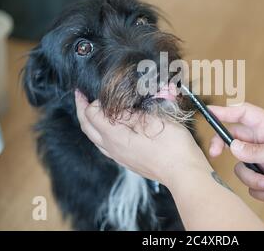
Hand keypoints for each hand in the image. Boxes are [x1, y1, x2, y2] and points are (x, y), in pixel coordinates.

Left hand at [74, 90, 210, 185]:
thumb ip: (131, 112)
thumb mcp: (153, 120)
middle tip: (79, 95)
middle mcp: (113, 149)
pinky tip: (109, 129)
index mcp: (116, 137)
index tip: (96, 90)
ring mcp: (120, 158)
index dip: (93, 101)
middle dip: (82, 110)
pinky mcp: (128, 161)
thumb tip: (117, 105)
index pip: (92, 115)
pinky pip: (106, 146)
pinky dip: (100, 133)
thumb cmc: (173, 147)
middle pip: (88, 128)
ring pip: (95, 139)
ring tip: (90, 110)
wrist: (184, 173)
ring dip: (90, 123)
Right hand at [209, 103, 263, 220]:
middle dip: (224, 147)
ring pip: (240, 167)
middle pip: (233, 138)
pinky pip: (248, 184)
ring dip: (254, 179)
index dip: (227, 111)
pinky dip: (262, 191)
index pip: (245, 114)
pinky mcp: (260, 180)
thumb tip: (233, 146)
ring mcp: (261, 162)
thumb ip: (256, 151)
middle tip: (216, 154)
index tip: (209, 112)